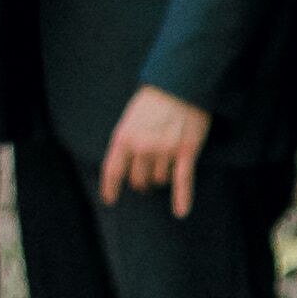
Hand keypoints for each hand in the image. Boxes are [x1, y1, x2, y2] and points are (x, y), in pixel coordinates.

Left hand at [101, 85, 213, 216]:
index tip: (110, 200)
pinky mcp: (186, 152)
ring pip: (160, 180)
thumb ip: (127, 140)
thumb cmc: (153, 100)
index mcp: (123, 138)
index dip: (110, 188)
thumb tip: (128, 162)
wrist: (179, 84)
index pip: (112, 170)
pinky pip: (183, 181)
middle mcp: (142, 148)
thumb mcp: (130, 119)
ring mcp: (164, 151)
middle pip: (138, 180)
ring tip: (165, 166)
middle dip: (141, 182)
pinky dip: (182, 198)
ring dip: (161, 178)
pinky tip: (180, 212)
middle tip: (146, 179)